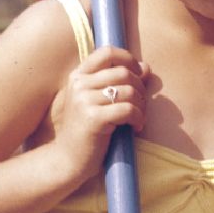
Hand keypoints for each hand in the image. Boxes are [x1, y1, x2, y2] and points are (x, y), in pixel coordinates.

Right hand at [52, 45, 148, 178]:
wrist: (67, 160)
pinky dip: (138, 118)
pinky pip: (128, 109)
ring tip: (138, 118)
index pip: (107, 51)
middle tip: (141, 105)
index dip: (128, 58)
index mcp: (78, 76)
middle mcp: (79, 84)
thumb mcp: (100, 101)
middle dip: (140, 88)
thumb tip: (146, 66)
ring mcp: (83, 101)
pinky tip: (136, 127)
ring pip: (129, 91)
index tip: (138, 74)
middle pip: (124, 72)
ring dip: (141, 106)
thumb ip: (120, 82)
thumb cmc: (87, 131)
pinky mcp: (92, 118)